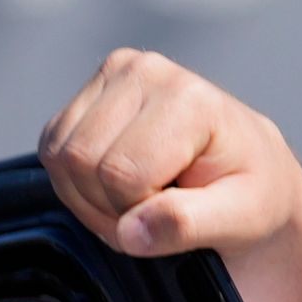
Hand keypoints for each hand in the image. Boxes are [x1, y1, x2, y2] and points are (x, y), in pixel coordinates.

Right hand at [36, 48, 301, 301]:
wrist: (249, 170)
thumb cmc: (250, 192)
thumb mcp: (240, 218)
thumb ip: (187, 224)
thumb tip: (131, 230)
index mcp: (188, 98)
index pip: (120, 174)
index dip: (137, 214)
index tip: (174, 217)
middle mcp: (147, 72)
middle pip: (81, 162)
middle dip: (108, 206)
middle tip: (152, 213)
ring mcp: (114, 75)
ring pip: (59, 157)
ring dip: (90, 197)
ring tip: (138, 198)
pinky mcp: (89, 92)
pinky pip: (50, 149)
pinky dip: (75, 180)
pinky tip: (117, 182)